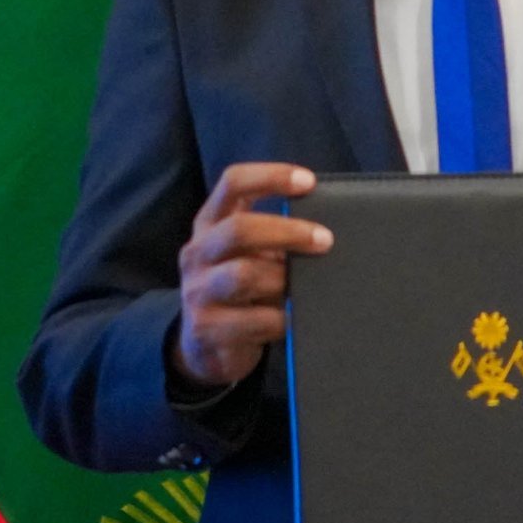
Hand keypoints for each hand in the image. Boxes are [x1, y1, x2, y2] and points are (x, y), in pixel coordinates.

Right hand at [170, 162, 333, 389]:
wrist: (202, 345)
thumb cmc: (239, 290)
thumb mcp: (247, 254)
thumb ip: (273, 237)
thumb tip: (325, 229)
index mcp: (209, 224)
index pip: (232, 184)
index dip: (270, 177)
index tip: (308, 182)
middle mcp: (197, 252)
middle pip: (238, 229)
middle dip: (287, 232)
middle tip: (325, 240)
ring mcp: (197, 291)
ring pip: (243, 274)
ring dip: (284, 279)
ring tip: (306, 287)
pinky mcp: (206, 328)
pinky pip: (256, 320)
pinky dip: (283, 318)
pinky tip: (295, 318)